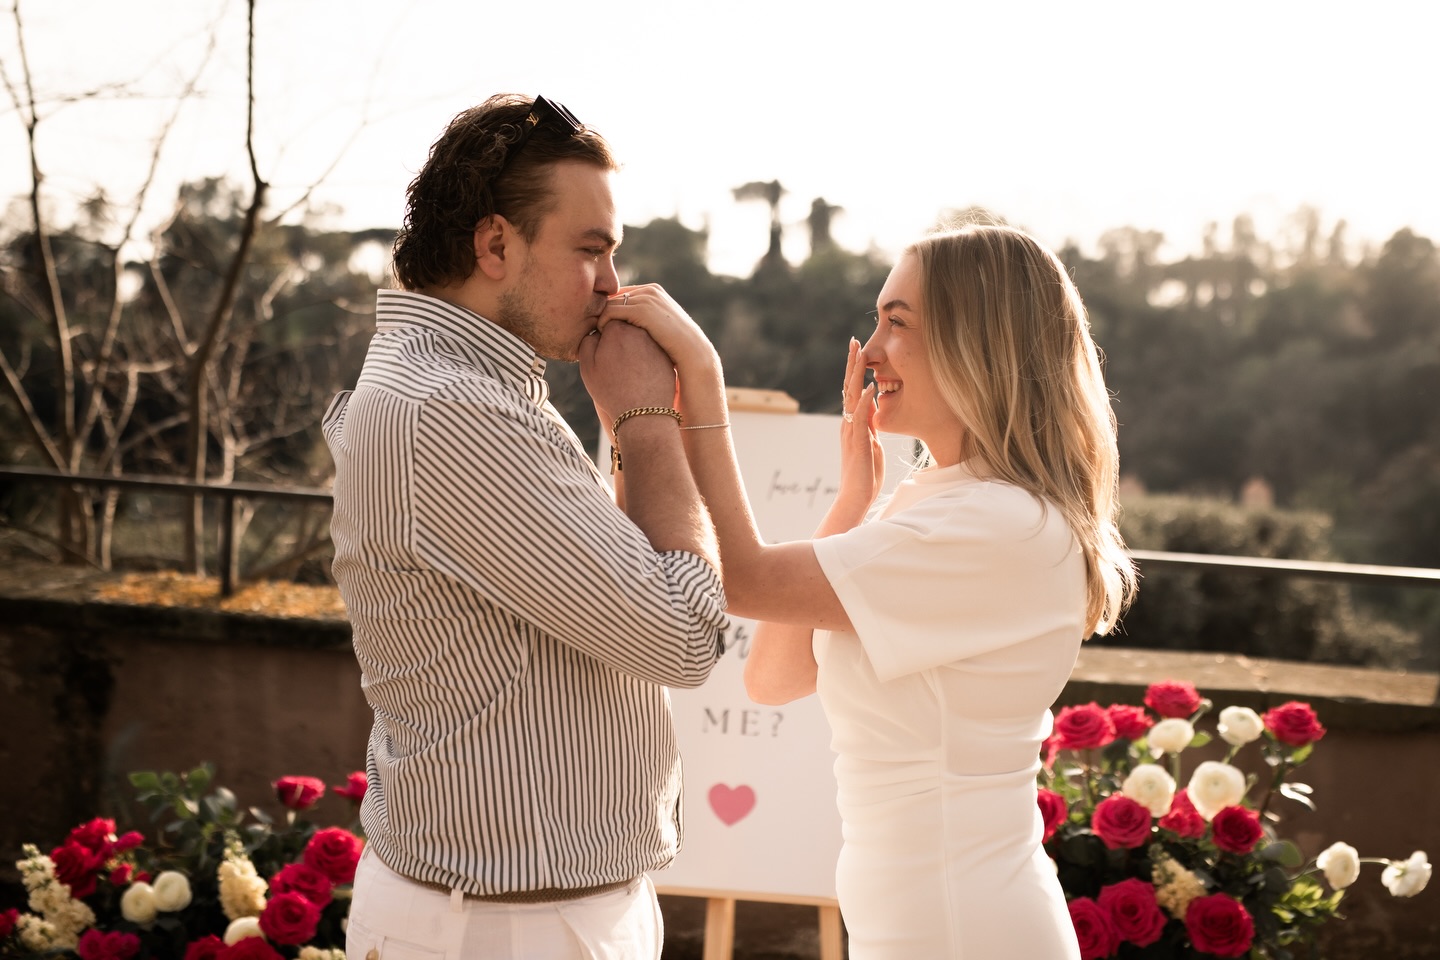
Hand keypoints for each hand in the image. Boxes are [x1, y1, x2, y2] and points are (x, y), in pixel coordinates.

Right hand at [577, 321, 676, 430]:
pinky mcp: (667, 355)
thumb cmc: (611, 390)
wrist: (643, 413)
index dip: (603, 334)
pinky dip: (646, 358)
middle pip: (625, 325)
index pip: (608, 318)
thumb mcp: (588, 366)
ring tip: (628, 370)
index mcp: (618, 328)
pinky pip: (652, 351)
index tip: (603, 350)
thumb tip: (596, 331)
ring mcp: (656, 342)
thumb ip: (587, 341)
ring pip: (640, 338)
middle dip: (620, 337)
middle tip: (616, 360)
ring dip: (633, 347)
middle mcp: (640, 330)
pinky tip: (641, 375)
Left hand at [600, 285, 722, 418]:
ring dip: (598, 321)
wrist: (692, 354)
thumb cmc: (675, 348)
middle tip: (590, 333)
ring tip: (593, 338)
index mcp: (653, 292)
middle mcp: (649, 290)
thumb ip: (642, 323)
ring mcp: (646, 298)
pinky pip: (609, 312)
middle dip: (600, 314)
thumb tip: (623, 328)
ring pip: (608, 305)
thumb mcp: (658, 330)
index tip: (598, 330)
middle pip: (612, 298)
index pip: (620, 296)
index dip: (608, 312)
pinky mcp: (641, 309)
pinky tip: (599, 340)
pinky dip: (601, 325)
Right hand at [838, 338, 882, 514]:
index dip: (855, 370)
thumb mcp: (871, 444)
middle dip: (852, 364)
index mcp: (852, 423)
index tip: (859, 350)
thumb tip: (873, 408)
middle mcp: (848, 424)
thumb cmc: (866, 474)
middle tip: (853, 341)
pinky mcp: (857, 443)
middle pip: (848, 387)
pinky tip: (870, 387)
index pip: (852, 391)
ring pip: (852, 397)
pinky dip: (866, 401)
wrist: (856, 497)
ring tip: (860, 355)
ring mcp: (851, 432)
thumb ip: (870, 426)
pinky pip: (861, 418)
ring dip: (856, 375)